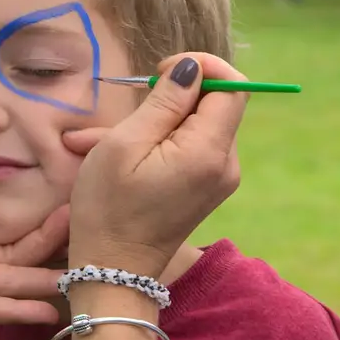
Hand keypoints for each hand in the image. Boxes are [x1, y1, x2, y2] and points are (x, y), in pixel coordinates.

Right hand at [61, 53, 246, 278]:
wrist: (113, 272)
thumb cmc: (109, 208)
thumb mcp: (125, 144)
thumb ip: (165, 101)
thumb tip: (193, 68)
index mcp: (209, 151)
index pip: (234, 87)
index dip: (203, 68)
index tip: (162, 72)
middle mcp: (225, 165)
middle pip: (217, 104)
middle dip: (174, 95)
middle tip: (133, 102)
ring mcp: (219, 179)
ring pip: (198, 125)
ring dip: (157, 120)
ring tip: (105, 138)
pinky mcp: (206, 187)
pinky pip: (190, 148)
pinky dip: (158, 142)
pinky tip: (117, 152)